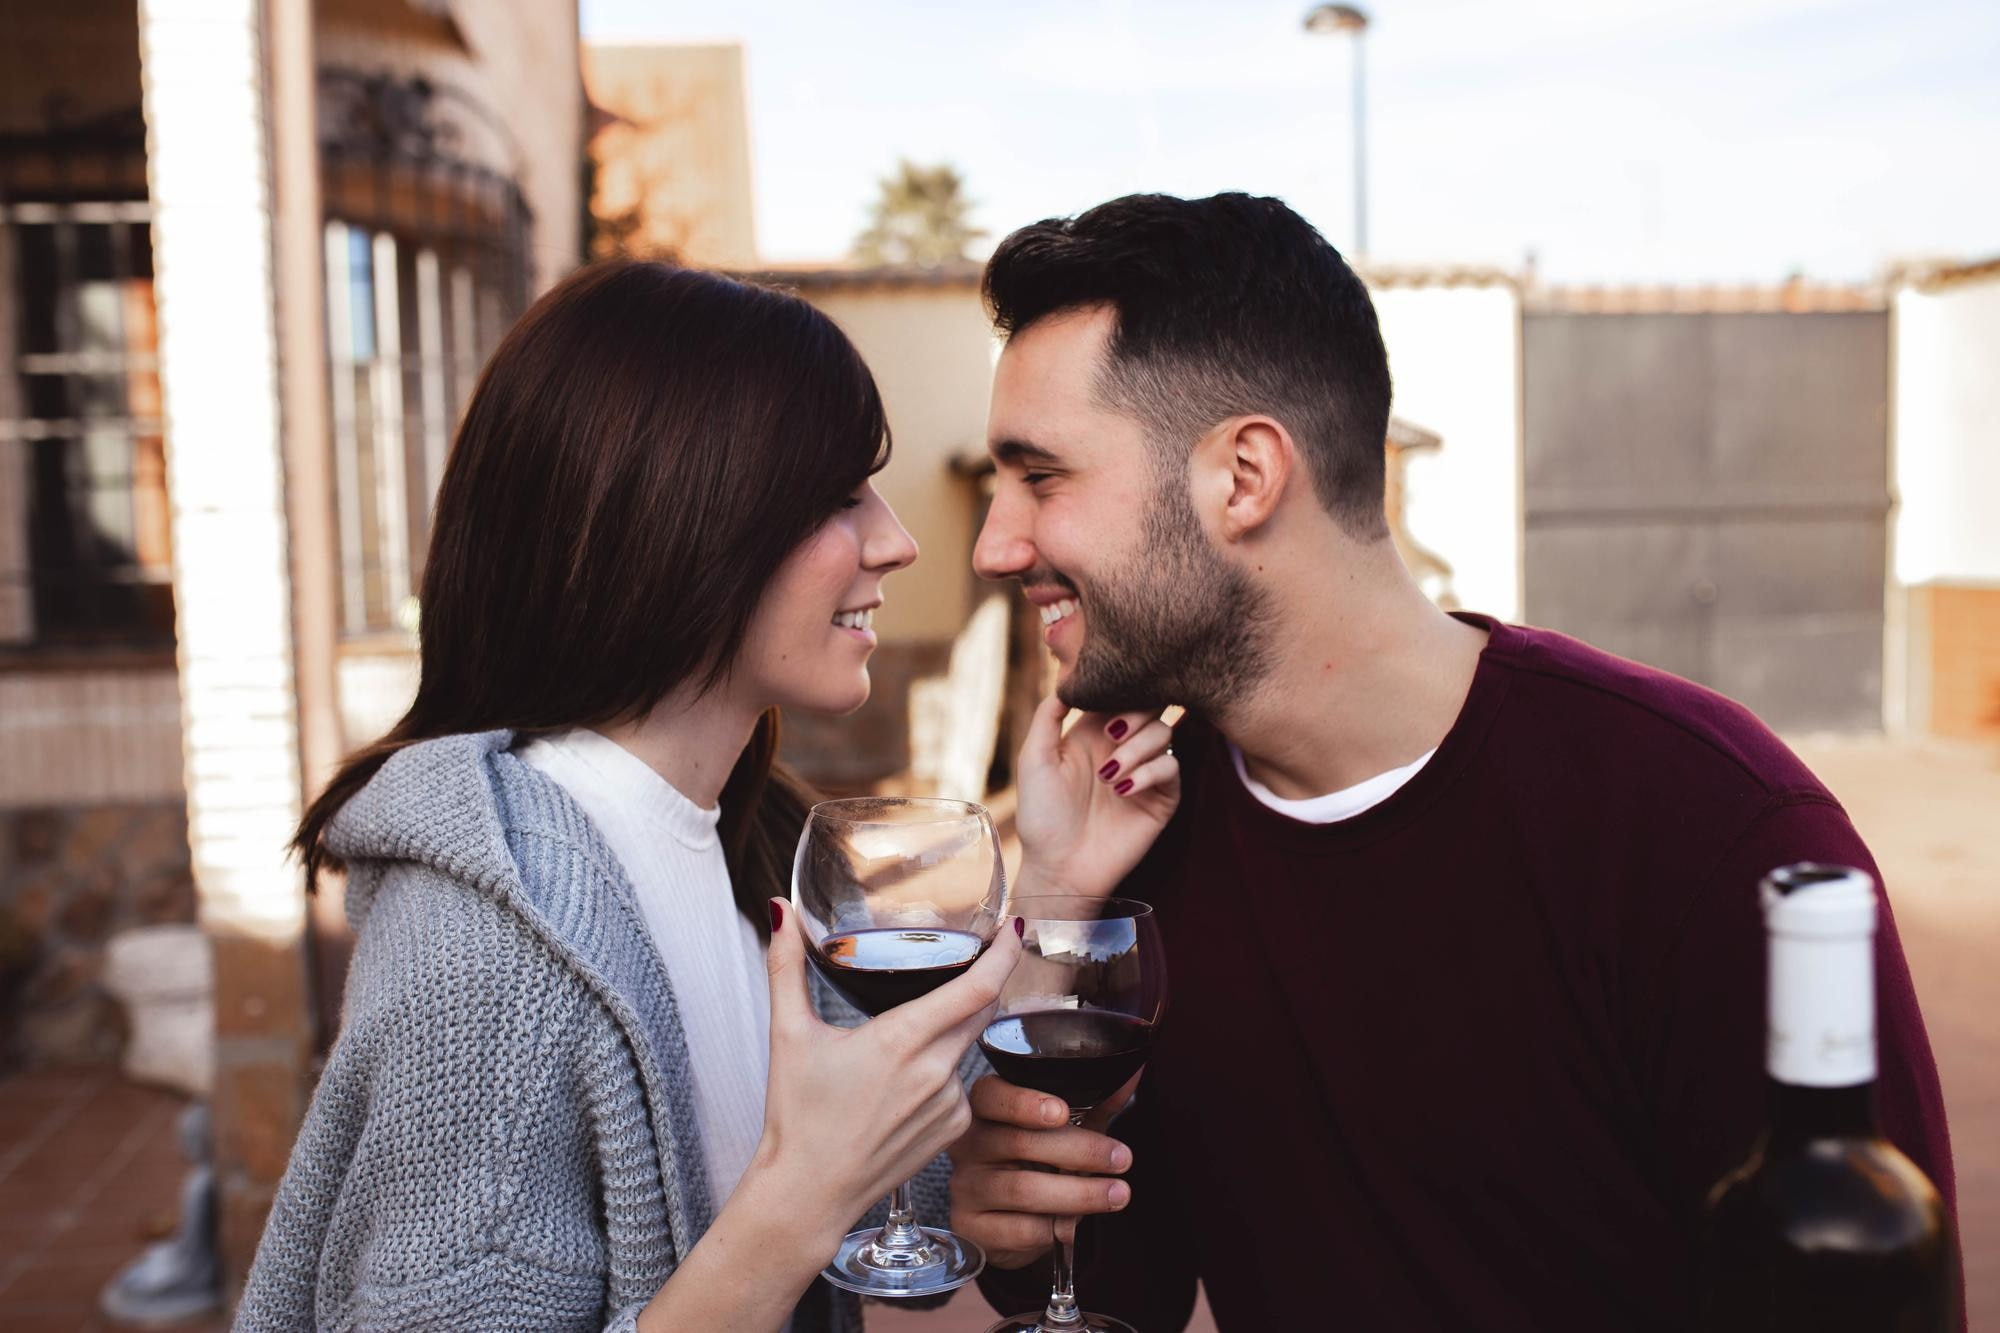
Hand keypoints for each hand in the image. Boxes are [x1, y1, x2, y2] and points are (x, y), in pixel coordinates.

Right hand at [747, 901, 1021, 1247]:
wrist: (807, 1193)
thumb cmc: (798, 1118)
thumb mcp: (788, 1035)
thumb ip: (786, 968)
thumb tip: (780, 914)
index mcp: (901, 1040)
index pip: (978, 987)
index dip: (1004, 954)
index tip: (1013, 930)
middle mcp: (935, 1071)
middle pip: (982, 1009)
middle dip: (980, 982)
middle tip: (967, 961)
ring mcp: (949, 1104)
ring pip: (967, 1046)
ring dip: (950, 1032)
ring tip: (901, 1046)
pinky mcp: (953, 1130)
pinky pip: (961, 1084)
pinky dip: (942, 1073)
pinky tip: (903, 1087)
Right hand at [947, 1072, 1141, 1270]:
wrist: (1008, 1222)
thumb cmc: (1038, 1162)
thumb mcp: (1065, 1129)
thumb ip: (1094, 1103)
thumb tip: (1133, 1074)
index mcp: (986, 1109)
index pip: (991, 1096)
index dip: (1024, 1103)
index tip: (1062, 1112)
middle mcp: (970, 1144)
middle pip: (1018, 1142)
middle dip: (1079, 1151)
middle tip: (1121, 1158)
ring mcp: (967, 1187)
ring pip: (1022, 1189)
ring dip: (1078, 1194)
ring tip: (1116, 1194)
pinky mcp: (973, 1228)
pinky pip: (1019, 1229)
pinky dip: (1056, 1229)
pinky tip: (1077, 1226)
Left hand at [1014, 694, 1179, 896]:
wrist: (1060, 867)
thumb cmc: (1041, 816)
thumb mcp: (1034, 759)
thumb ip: (1047, 715)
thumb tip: (1067, 680)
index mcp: (1092, 732)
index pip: (1119, 694)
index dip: (1119, 690)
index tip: (1103, 706)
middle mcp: (1122, 747)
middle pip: (1150, 706)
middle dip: (1135, 713)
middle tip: (1112, 735)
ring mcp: (1144, 772)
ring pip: (1164, 733)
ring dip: (1137, 748)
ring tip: (1109, 775)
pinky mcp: (1161, 798)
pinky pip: (1171, 768)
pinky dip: (1150, 772)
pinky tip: (1124, 789)